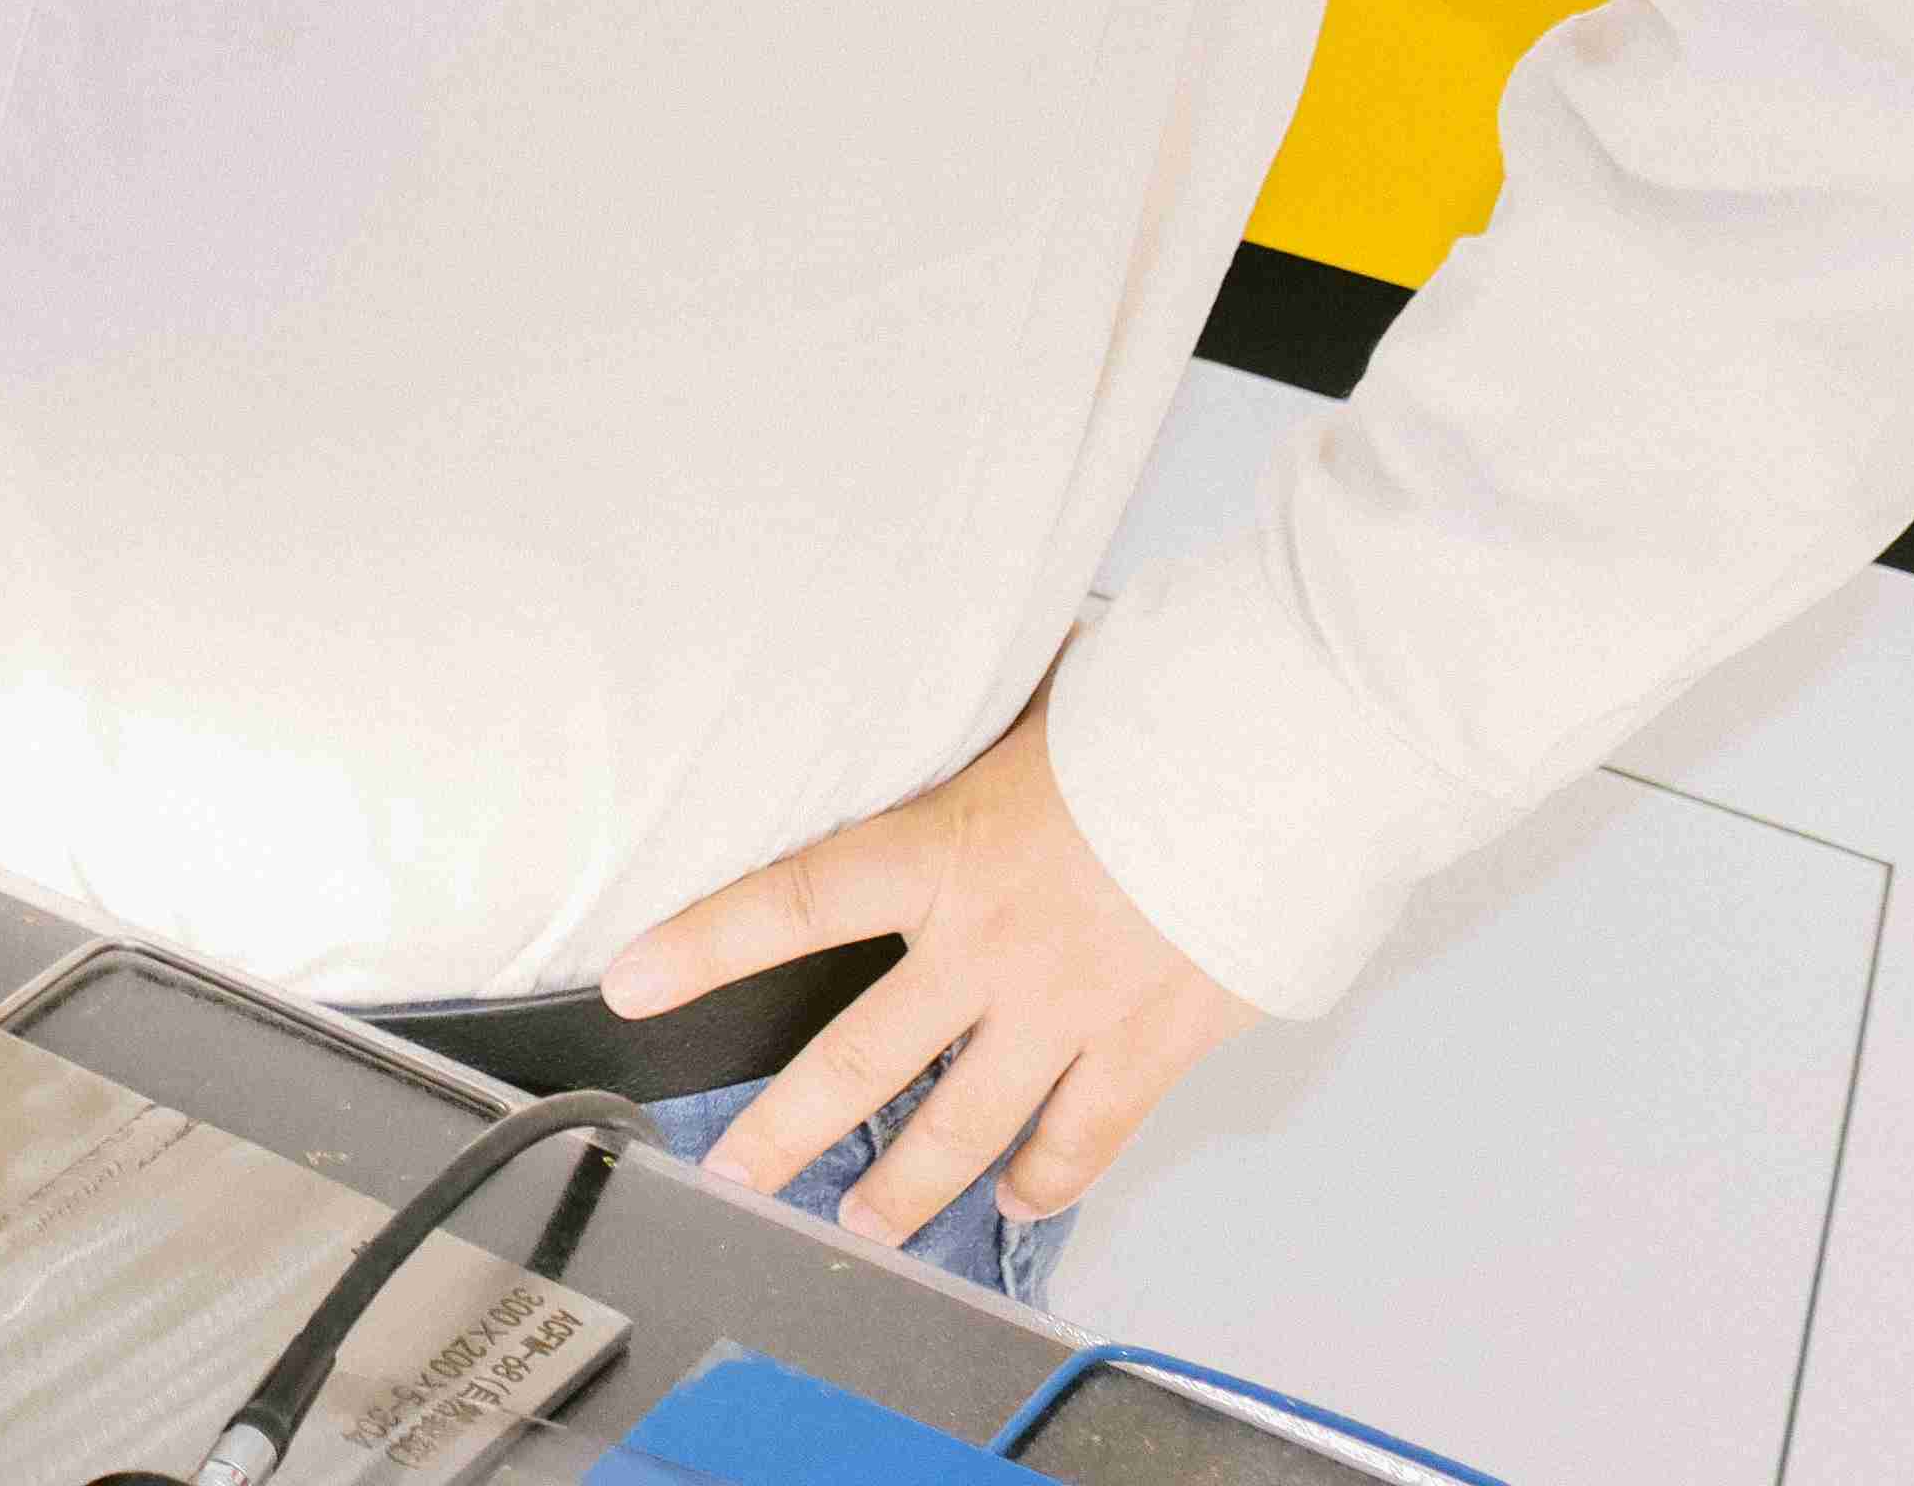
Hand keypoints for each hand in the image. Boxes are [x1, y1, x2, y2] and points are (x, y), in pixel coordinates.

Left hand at [595, 696, 1253, 1255]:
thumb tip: (926, 687)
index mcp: (943, 849)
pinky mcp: (1149, 1042)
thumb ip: (966, 720)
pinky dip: (1050, 1177)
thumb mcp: (1031, 696)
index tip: (630, 984)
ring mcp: (1069, 1007)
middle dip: (785, 1130)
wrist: (1283, 757)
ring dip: (908, 1189)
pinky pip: (1085, 1135)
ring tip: (861, 1227)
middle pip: (861, 1062)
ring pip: (965, 1127)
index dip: (701, 945)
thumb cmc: (1160, 708)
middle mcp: (990, 946)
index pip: (789, 902)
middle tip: (732, 1178)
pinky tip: (1022, 1204)